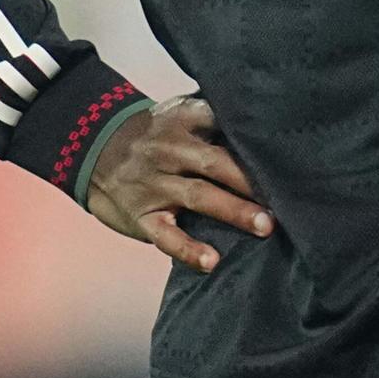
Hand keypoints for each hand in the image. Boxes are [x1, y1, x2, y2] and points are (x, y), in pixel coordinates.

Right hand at [84, 95, 273, 272]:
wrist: (94, 149)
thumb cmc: (154, 135)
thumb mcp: (177, 116)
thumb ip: (213, 119)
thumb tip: (265, 124)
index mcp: (181, 121)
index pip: (218, 119)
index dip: (248, 133)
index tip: (282, 147)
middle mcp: (169, 150)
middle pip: (215, 162)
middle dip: (249, 179)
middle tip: (284, 194)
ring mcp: (154, 184)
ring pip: (199, 196)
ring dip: (234, 210)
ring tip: (265, 226)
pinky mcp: (142, 216)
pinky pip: (167, 235)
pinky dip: (189, 249)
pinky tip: (212, 261)